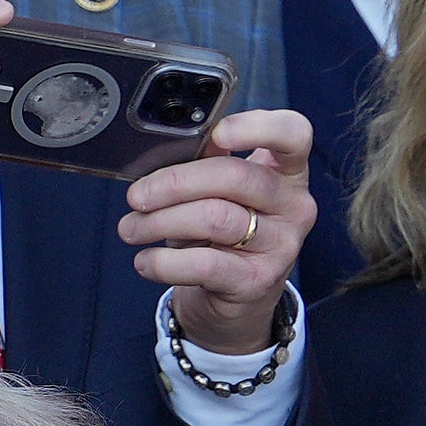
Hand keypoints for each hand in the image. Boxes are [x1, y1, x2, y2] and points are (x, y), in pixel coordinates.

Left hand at [120, 108, 314, 354]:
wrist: (238, 298)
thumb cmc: (225, 233)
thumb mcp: (222, 193)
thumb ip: (208, 163)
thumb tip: (170, 145)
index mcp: (287, 171)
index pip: (293, 134)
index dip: (257, 126)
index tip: (217, 135)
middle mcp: (294, 206)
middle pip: (236, 177)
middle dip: (175, 183)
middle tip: (136, 197)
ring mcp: (281, 246)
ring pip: (215, 219)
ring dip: (159, 222)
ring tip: (131, 229)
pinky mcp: (257, 281)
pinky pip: (204, 264)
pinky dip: (164, 261)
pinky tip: (145, 260)